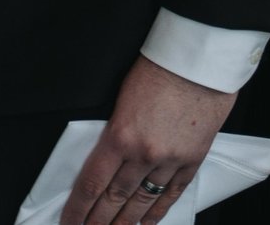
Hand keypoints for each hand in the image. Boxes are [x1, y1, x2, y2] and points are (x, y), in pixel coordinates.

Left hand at [63, 54, 236, 223]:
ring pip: (142, 201)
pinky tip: (148, 223)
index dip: (78, 209)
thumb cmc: (159, 69)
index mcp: (119, 136)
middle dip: (98, 222)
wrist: (200, 61)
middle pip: (114, 199)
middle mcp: (143, 154)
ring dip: (126, 223)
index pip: (92, 184)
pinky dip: (158, 211)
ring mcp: (170, 160)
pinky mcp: (192, 159)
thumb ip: (113, 133)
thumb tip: (104, 161)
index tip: (69, 222)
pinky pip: (172, 193)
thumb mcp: (122, 98)